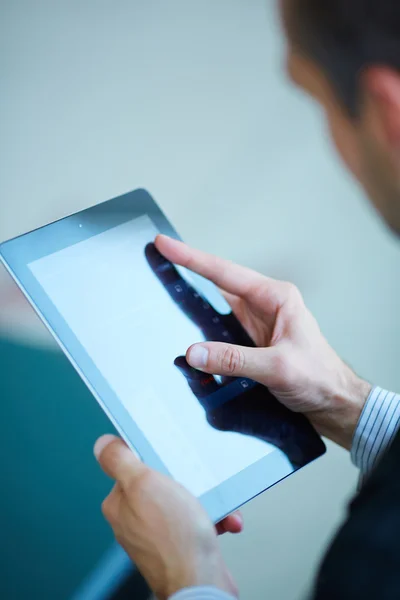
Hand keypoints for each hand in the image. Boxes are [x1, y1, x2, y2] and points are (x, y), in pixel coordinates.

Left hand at [95, 435, 238, 599]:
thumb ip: (120, 461)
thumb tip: (103, 444)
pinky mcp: (180, 548)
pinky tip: (222, 523)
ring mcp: (158, 536)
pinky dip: (214, 520)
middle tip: (196, 484)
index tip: (169, 459)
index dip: (154, 460)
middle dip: (187, 482)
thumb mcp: (143, 483)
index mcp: (120, 504)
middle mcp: (135, 521)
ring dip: (206, 502)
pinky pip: (198, 524)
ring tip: (214, 508)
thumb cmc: (174, 538)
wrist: (201, 583)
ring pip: (185, 503)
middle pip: (163, 484)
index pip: (133, 468)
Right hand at [146, 242, 324, 468]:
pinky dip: (201, 329)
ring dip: (191, 303)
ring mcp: (256, 322)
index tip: (165, 243)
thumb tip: (194, 352)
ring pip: (215, 307)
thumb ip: (234, 359)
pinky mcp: (250, 340)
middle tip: (155, 259)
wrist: (333, 401)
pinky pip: (219, 329)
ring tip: (160, 292)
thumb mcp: (277, 367)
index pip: (225, 273)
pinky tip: (183, 331)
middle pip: (217, 283)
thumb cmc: (318, 377)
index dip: (192, 258)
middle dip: (186, 271)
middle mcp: (264, 304)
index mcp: (275, 297)